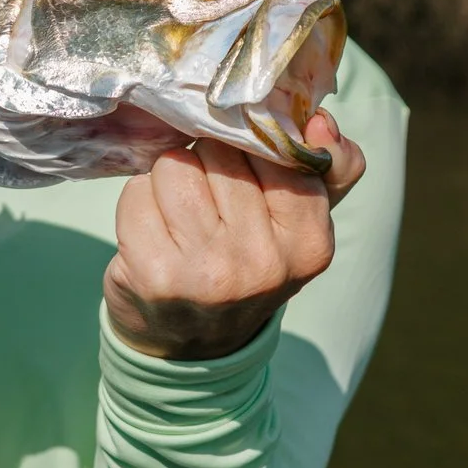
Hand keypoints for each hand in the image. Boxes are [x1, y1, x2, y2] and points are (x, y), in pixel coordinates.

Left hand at [103, 110, 364, 360]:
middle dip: (205, 161)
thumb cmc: (247, 264)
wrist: (192, 347)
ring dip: (168, 179)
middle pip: (218, 150)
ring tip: (179, 215)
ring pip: (174, 165)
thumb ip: (331, 166)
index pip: (274, 146)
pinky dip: (138, 202)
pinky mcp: (156, 275)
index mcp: (310, 242)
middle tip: (208, 202)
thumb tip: (320, 121)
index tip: (243, 171)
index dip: (248, 146)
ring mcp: (209, 272)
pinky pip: (136, 192)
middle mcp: (264, 261)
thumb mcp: (302, 222)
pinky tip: (151, 233)